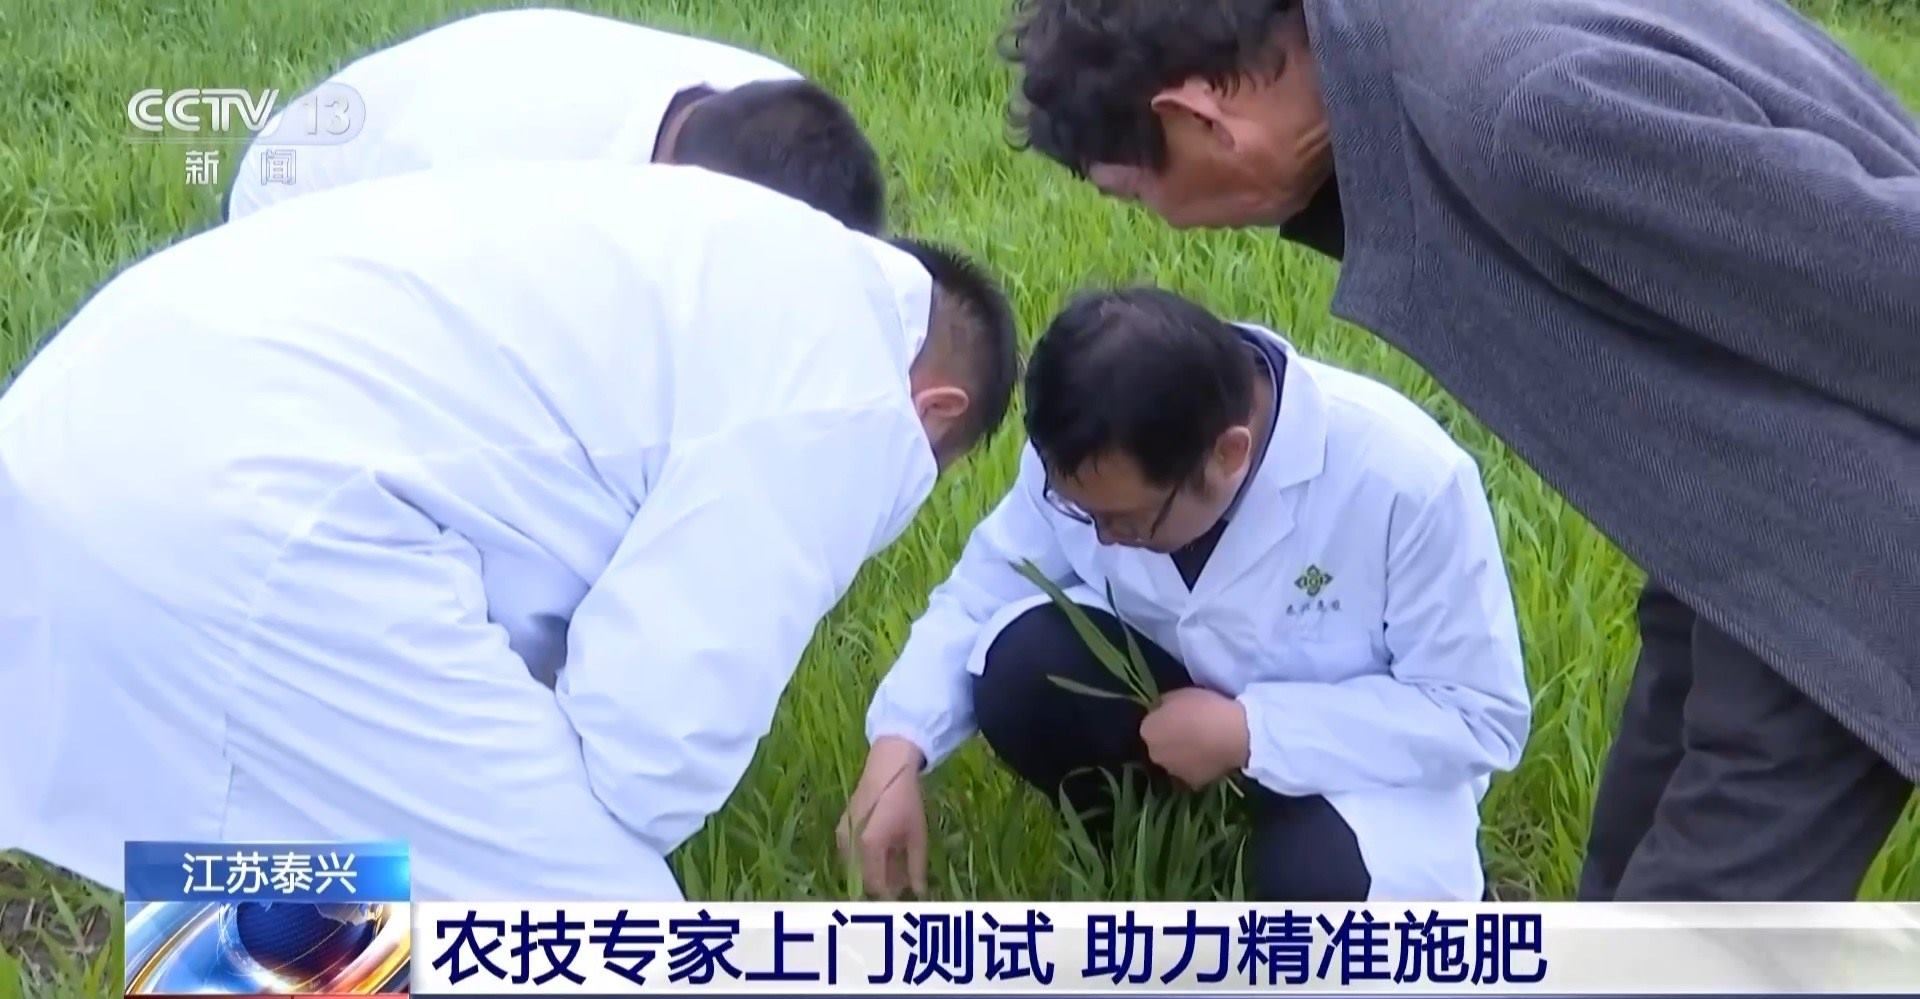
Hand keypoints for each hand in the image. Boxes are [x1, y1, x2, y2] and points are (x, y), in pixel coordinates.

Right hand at [836, 736, 927, 898]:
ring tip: (895, 865)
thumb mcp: (916, 836)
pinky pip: (851, 857)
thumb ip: (916, 868)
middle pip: (863, 880)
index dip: (890, 896)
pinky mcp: (841, 830)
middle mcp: (850, 845)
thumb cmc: (906, 801)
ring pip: (856, 870)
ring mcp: (842, 837)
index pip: (876, 886)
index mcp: (870, 846)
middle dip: (882, 885)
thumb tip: (919, 893)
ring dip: (873, 873)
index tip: (904, 898)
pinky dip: (865, 861)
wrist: (887, 768)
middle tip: (903, 882)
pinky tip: (884, 853)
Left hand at [1140, 687, 1250, 788]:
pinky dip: (1199, 767)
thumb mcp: (1179, 694)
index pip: (1151, 725)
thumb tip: (1162, 710)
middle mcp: (1155, 755)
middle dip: (1170, 740)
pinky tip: (1212, 756)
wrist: (1233, 734)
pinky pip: (1193, 772)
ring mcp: (1173, 771)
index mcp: (1148, 731)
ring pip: (1175, 761)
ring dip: (1183, 755)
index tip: (1177, 715)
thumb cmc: (1205, 708)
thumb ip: (1164, 705)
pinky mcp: (1193, 783)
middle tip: (1190, 730)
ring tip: (1203, 745)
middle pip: (1160, 746)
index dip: (1164, 719)